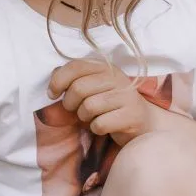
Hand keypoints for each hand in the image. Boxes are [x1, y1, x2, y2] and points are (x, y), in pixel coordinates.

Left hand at [47, 59, 184, 144]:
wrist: (142, 123)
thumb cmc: (110, 105)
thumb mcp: (92, 87)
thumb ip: (73, 79)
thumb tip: (54, 78)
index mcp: (106, 67)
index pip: (76, 66)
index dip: (58, 80)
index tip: (53, 94)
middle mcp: (117, 78)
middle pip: (78, 88)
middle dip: (70, 104)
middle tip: (75, 110)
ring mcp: (127, 97)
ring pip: (88, 107)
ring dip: (84, 117)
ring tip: (93, 117)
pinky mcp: (131, 116)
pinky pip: (99, 124)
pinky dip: (96, 128)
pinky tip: (104, 126)